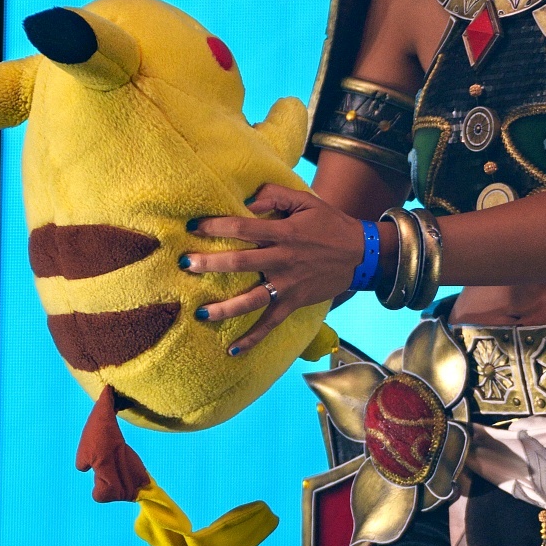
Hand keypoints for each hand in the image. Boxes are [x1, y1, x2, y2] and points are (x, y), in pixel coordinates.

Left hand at [181, 183, 363, 355]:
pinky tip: (232, 350)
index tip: (193, 226)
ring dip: (225, 307)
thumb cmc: (329, 224)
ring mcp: (288, 285)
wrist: (360, 254)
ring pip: (251, 300)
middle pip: (240, 263)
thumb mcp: (305, 201)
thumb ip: (275, 195)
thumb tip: (246, 201)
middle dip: (210, 264)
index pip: (243, 228)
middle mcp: (282, 260)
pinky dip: (252, 339)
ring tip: (201, 312)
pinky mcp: (293, 303)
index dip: (216, 226)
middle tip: (185, 264)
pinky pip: (270, 324)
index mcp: (283, 233)